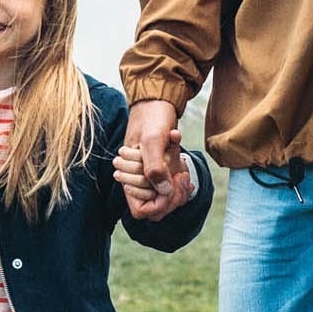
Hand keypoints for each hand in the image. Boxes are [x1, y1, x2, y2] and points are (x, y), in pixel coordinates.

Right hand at [119, 99, 189, 220]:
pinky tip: (184, 170)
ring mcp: (150, 176)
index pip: (141, 210)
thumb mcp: (152, 139)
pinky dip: (180, 183)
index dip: (156, 206)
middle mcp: (138, 180)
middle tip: (182, 177)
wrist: (158, 101)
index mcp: (128, 176)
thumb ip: (154, 166)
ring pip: (165, 200)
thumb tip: (163, 191)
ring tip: (183, 173)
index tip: (169, 190)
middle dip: (172, 198)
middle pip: (156, 208)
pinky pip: (171, 188)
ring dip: (178, 191)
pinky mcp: (160, 170)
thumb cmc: (151, 117)